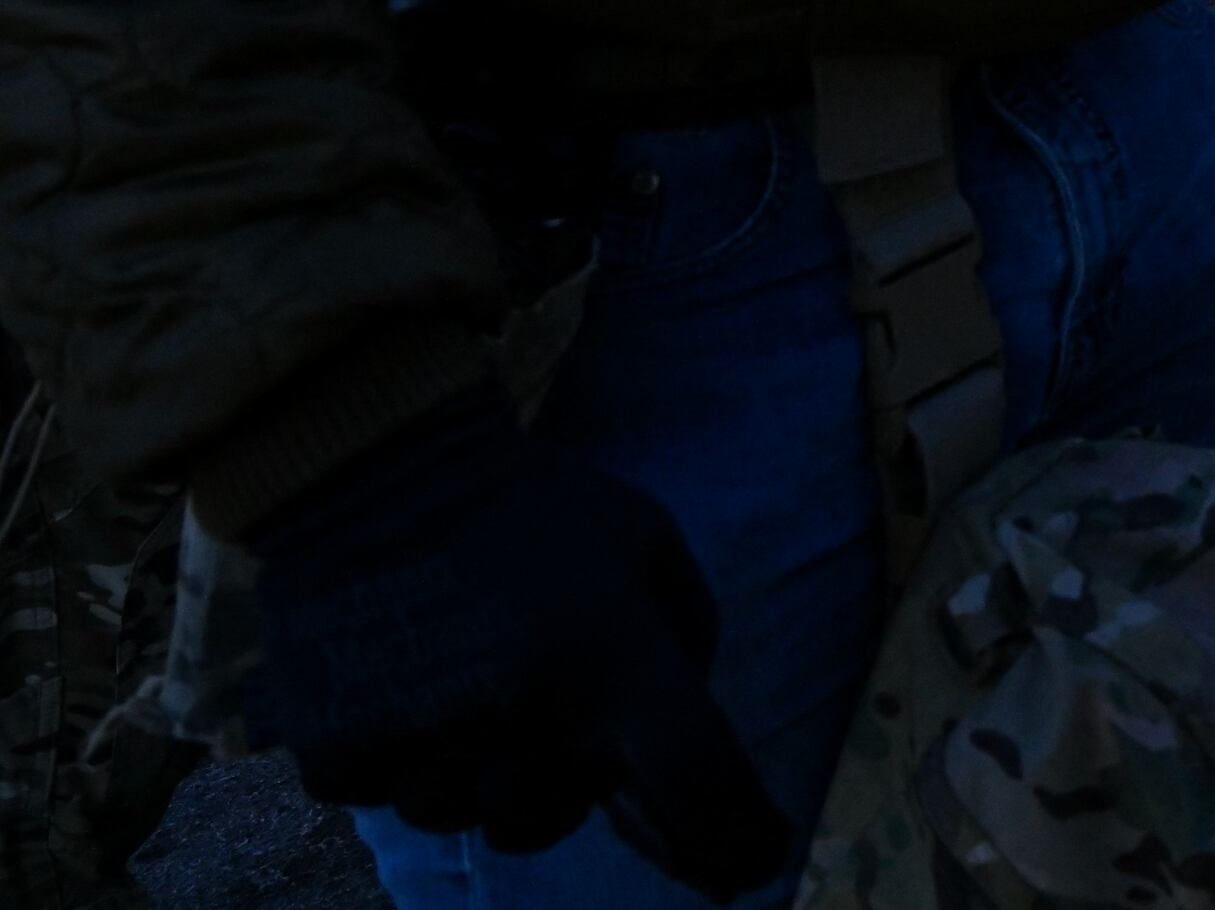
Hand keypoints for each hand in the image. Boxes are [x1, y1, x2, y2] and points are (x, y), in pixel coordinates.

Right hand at [243, 403, 789, 889]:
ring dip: (471, 765)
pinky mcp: (339, 752)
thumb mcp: (644, 539)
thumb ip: (685, 631)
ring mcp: (426, 741)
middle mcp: (522, 715)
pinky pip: (383, 792)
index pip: (693, 775)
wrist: (376, 471)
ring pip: (464, 813)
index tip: (751, 866)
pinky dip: (393, 749)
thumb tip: (685, 725)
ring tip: (459, 672)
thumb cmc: (532, 505)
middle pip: (555, 817)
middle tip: (538, 702)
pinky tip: (397, 673)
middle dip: (557, 778)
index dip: (732, 831)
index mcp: (611, 657)